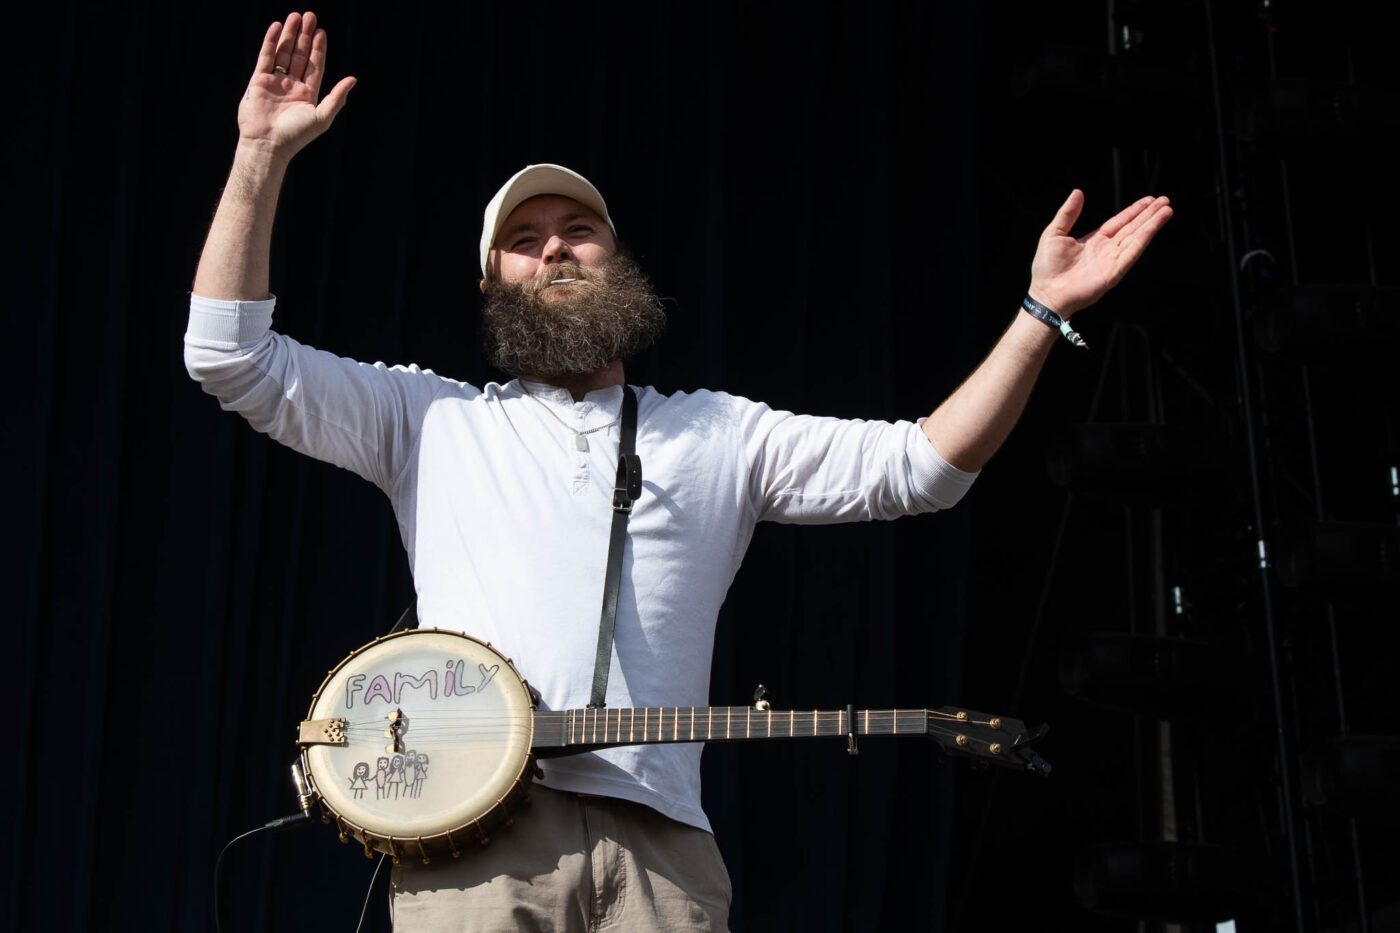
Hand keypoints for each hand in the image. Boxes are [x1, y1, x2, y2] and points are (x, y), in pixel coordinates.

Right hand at [236, 11, 355, 160]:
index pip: (315, 66)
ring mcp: (275, 82)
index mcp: (308, 94)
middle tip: (309, 16)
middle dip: (304, 36)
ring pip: (283, 53)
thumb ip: (337, 97)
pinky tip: (277, 27)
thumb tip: (353, 79)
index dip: (318, 49)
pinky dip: (271, 42)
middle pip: (299, 55)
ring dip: (289, 35)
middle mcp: (292, 86)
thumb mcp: (322, 116)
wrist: (268, 144)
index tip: (321, 31)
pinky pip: (266, 57)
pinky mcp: (258, 81)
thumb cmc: (296, 136)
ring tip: (295, 16)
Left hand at [1028, 190, 1172, 317]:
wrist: (1046, 293)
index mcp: (1094, 240)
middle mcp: (1107, 249)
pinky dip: (1145, 238)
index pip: (1119, 222)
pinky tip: (1154, 226)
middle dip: (1149, 215)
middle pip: (1133, 228)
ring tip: (1167, 210)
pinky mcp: (1115, 271)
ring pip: (1137, 238)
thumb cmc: (1047, 267)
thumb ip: (1068, 213)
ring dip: (1152, 224)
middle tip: (1165, 200)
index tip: (1149, 200)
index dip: (1134, 211)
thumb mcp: (1054, 233)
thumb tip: (1078, 192)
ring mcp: (1113, 260)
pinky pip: (1133, 251)